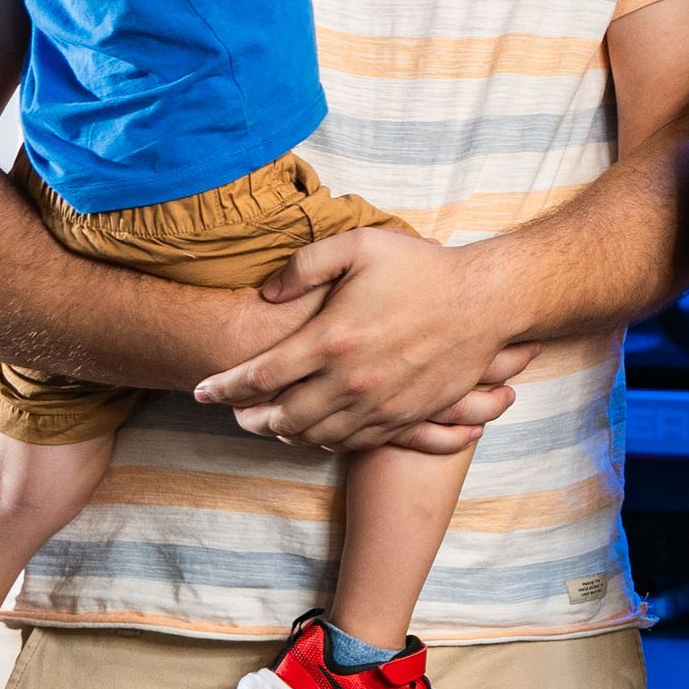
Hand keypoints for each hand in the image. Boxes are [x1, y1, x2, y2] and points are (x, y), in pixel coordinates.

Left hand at [190, 227, 537, 450]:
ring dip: (286, 433)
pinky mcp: (405, 416)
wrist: (486, 301)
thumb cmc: (422, 269)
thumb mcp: (359, 246)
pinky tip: (318, 430)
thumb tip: (266, 294)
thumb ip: (304, 264)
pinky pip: (355, 442)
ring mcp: (379, 404)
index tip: (202, 390)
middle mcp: (350, 381)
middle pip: (281, 416)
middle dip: (249, 417)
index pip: (258, 376)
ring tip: (272, 423)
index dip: (223, 387)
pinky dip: (327, 440)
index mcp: (331, 341)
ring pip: (316, 435)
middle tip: (235, 412)